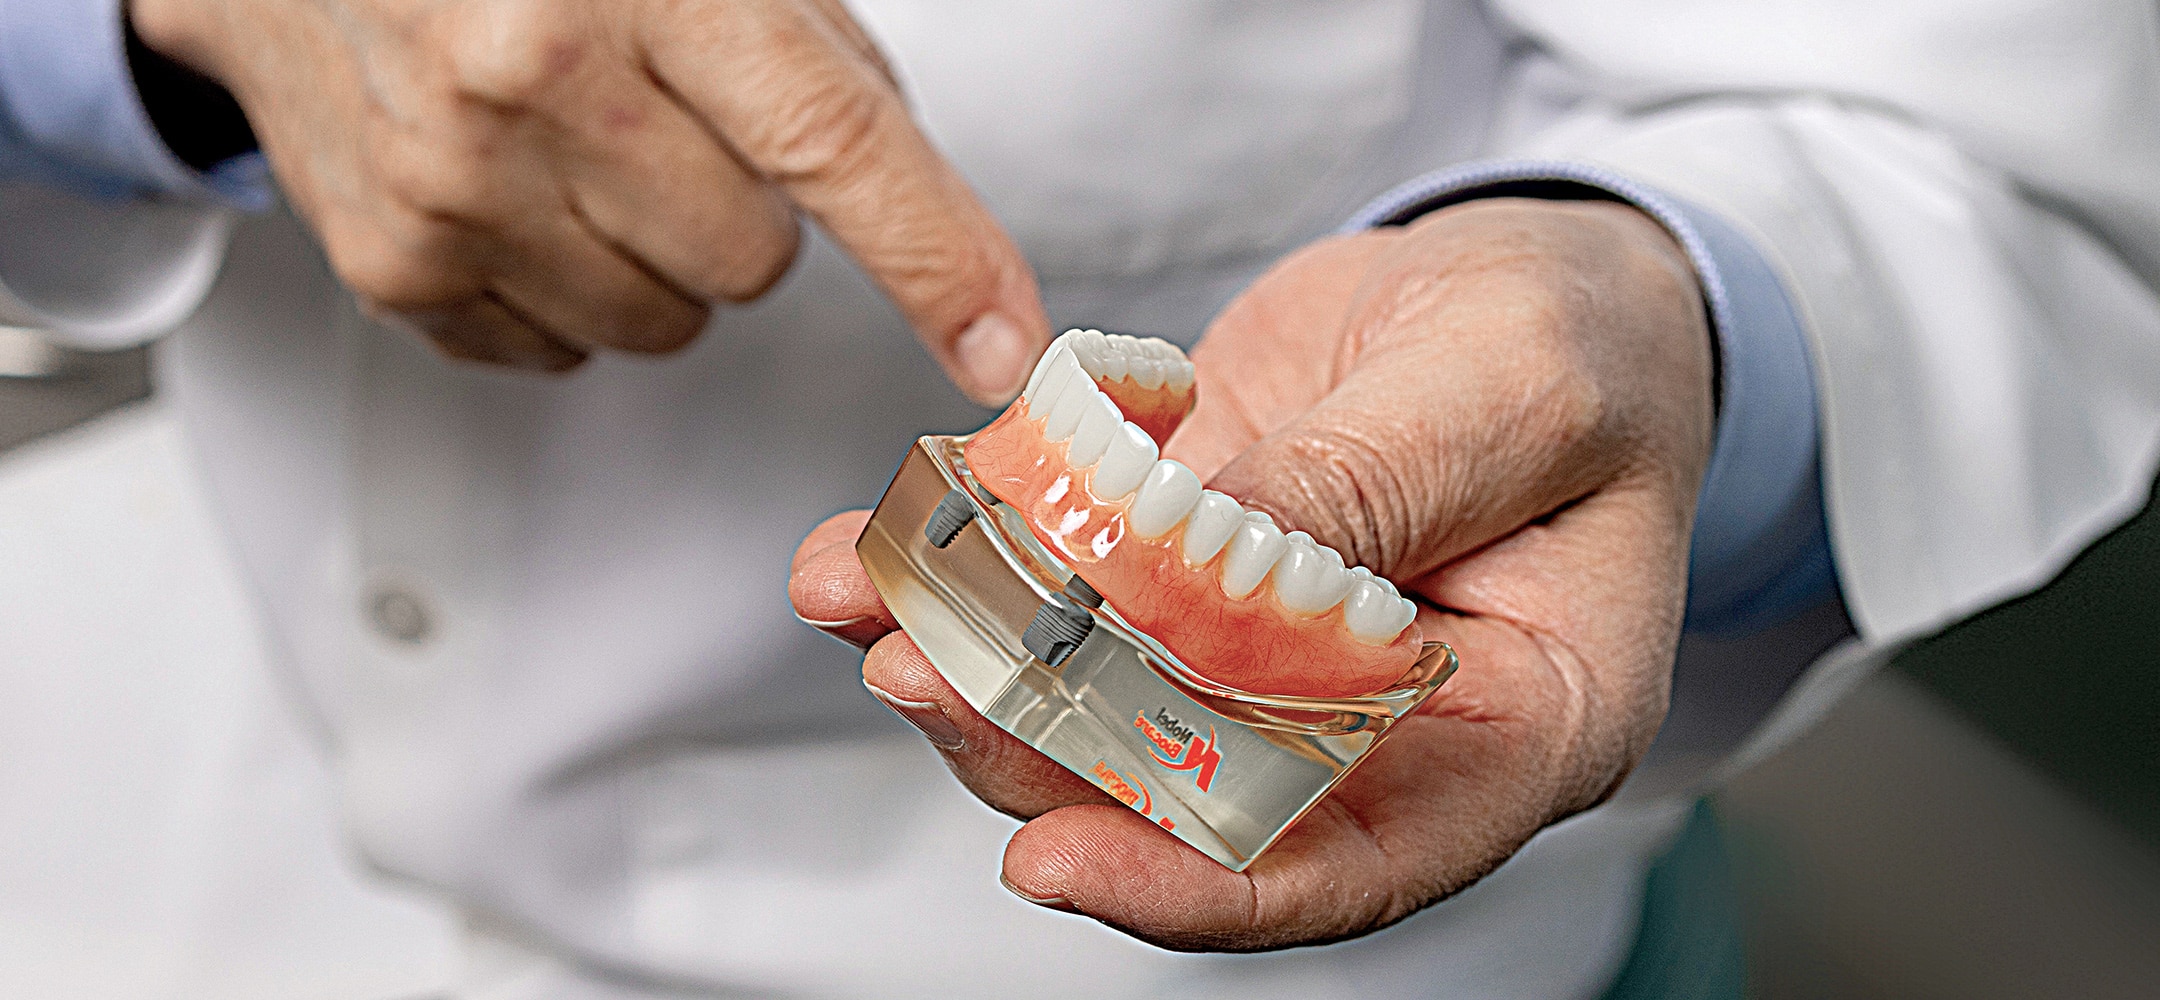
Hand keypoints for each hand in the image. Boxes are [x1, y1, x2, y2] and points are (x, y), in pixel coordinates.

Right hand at [129, 0, 1046, 399]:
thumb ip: (809, 50)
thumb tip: (915, 211)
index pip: (832, 145)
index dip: (936, 257)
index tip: (1003, 346)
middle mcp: (531, 80)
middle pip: (755, 262)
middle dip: (743, 206)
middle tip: (662, 117)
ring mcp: (451, 184)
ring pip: (670, 324)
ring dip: (657, 257)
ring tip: (578, 147)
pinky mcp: (392, 263)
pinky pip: (565, 352)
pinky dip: (568, 289)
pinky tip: (514, 190)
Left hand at [792, 198, 1714, 948]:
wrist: (1531, 274)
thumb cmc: (1585, 340)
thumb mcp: (1513, 387)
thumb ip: (1369, 487)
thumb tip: (1194, 569)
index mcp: (1517, 726)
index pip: (1356, 860)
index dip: (1199, 884)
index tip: (1056, 862)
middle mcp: (1379, 721)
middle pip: (1196, 795)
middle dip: (1042, 750)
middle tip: (921, 675)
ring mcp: (1268, 651)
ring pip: (1104, 707)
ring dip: (975, 662)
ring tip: (865, 601)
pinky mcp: (1185, 571)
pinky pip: (1071, 593)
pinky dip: (972, 569)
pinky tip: (870, 547)